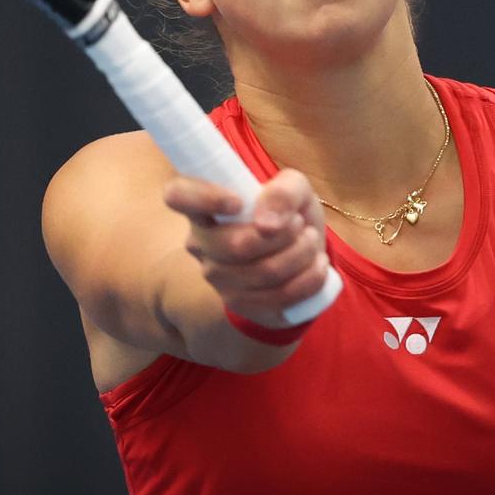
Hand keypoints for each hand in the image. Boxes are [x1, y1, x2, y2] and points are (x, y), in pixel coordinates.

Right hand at [163, 168, 331, 331]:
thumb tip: (267, 224)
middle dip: (284, 234)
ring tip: (311, 241)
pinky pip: (278, 297)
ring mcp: (217, 278)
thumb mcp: (295, 188)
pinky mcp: (239, 306)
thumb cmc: (288, 212)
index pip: (178, 194)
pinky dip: (307, 280)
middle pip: (236, 245)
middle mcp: (201, 243)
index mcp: (204, 205)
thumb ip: (284, 190)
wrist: (301, 254)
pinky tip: (316, 266)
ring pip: (263, 273)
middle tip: (300, 224)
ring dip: (301, 255)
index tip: (238, 202)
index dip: (204, 197)